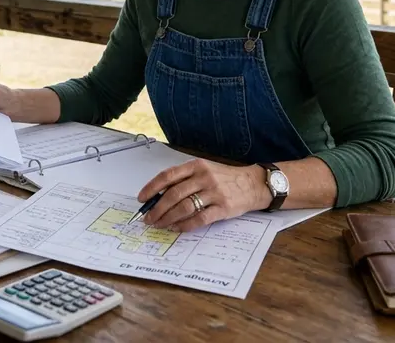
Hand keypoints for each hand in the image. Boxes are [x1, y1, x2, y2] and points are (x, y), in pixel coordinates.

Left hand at [137, 159, 266, 232]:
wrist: (252, 184)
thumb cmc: (224, 178)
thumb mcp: (204, 170)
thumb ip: (184, 180)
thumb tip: (158, 196)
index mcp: (196, 166)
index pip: (168, 176)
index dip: (152, 188)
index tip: (142, 199)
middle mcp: (204, 177)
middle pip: (173, 194)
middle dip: (157, 208)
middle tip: (148, 218)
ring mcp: (214, 192)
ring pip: (184, 207)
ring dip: (168, 218)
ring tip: (159, 224)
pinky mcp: (223, 208)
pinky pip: (199, 219)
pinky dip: (185, 225)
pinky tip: (176, 228)